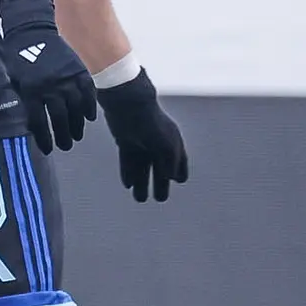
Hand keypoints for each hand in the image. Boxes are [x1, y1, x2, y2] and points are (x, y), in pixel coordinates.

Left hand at [4, 29, 96, 154]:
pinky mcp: (79, 70)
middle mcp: (51, 87)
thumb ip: (21, 102)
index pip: (39, 122)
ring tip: (77, 136)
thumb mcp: (13, 81)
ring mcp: (67, 79)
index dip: (44, 139)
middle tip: (65, 146)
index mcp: (31, 91)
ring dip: (78, 125)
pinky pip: (88, 93)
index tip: (48, 149)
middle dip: (63, 136)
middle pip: (60, 118)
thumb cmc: (18, 58)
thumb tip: (26, 127)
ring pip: (76, 108)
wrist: (32, 31)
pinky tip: (89, 118)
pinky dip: (90, 107)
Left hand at [98, 69, 187, 201]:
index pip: (179, 161)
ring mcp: (141, 143)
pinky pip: (128, 161)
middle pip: (160, 168)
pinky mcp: (126, 142)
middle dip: (160, 184)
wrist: (129, 106)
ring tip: (140, 198)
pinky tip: (128, 185)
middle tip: (160, 199)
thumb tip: (171, 177)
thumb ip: (171, 163)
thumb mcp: (166, 146)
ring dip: (141, 183)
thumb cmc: (152, 125)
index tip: (178, 180)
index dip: (179, 172)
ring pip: (142, 167)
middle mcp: (157, 144)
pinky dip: (128, 173)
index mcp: (172, 142)